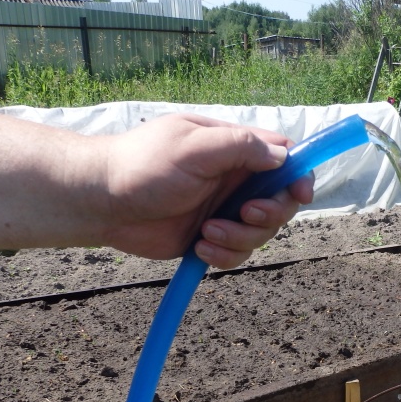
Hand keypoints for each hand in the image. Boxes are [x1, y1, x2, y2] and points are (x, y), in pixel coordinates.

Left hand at [98, 113, 313, 268]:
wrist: (101, 202)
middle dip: (270, 214)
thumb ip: (241, 147)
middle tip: (244, 213)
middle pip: (280, 201)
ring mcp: (222, 210)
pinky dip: (225, 255)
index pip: (284, 157)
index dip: (299, 175)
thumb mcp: (194, 146)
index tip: (300, 193)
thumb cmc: (142, 165)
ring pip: (261, 232)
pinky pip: (236, 253)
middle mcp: (233, 180)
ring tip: (207, 232)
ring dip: (241, 237)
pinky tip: (199, 248)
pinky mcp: (209, 237)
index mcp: (233, 149)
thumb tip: (282, 155)